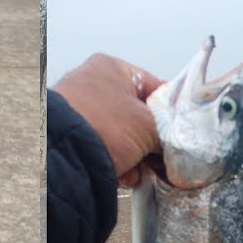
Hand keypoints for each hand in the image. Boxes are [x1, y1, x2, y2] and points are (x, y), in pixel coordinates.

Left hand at [54, 54, 163, 186]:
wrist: (63, 156)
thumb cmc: (105, 128)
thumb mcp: (149, 126)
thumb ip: (166, 129)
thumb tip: (169, 141)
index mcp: (110, 68)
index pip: (153, 86)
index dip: (170, 111)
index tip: (180, 130)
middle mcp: (90, 84)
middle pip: (135, 114)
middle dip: (149, 140)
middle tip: (160, 156)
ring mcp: (77, 110)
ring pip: (119, 134)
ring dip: (134, 154)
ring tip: (139, 170)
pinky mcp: (69, 135)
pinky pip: (101, 146)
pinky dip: (115, 160)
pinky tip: (123, 175)